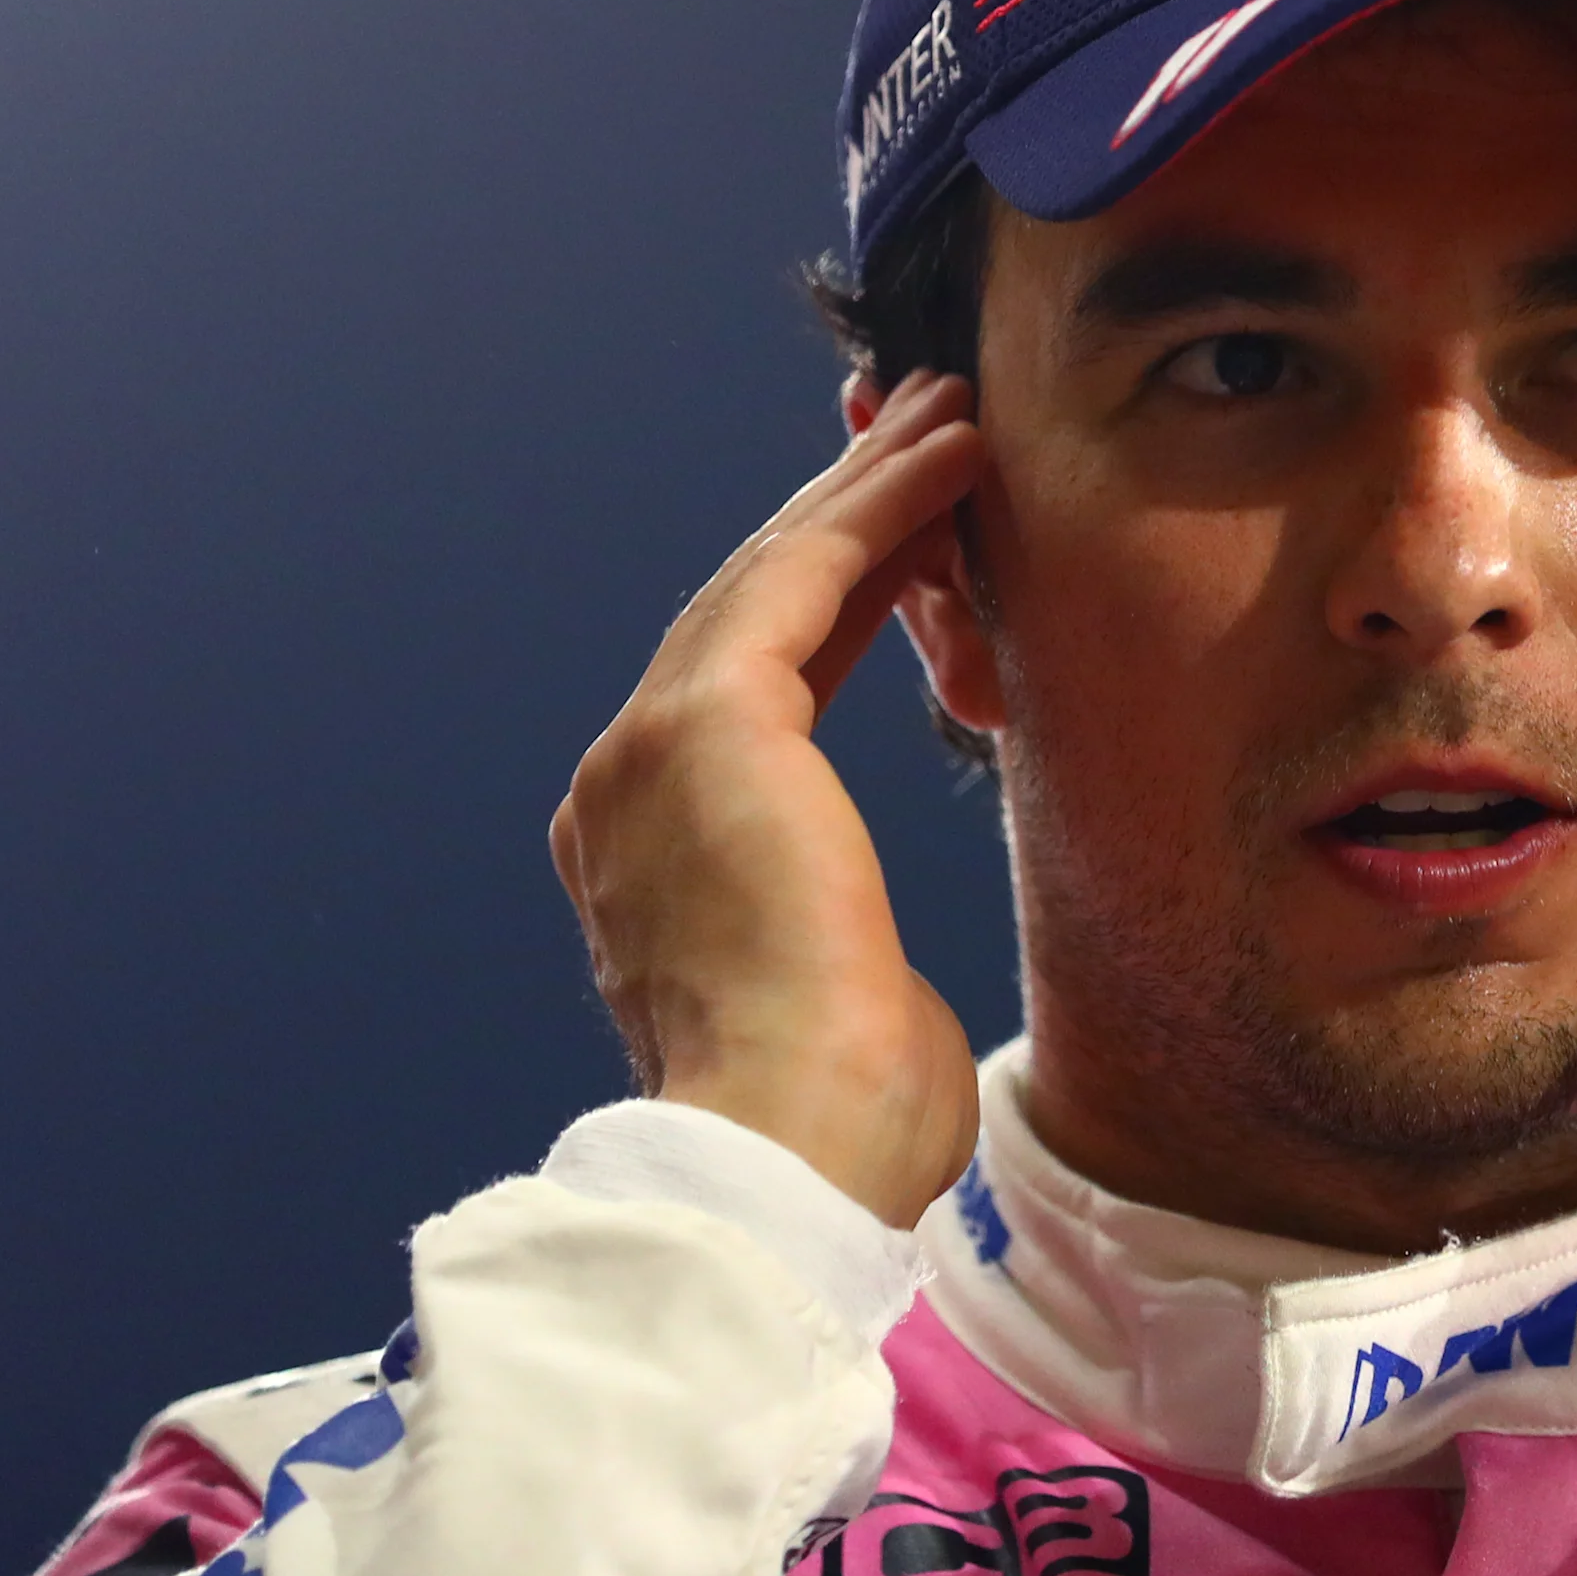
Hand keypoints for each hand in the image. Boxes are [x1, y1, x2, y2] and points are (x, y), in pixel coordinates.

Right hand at [547, 370, 987, 1227]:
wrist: (785, 1160)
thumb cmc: (838, 1133)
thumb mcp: (835, 1009)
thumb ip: (832, 952)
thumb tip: (868, 977)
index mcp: (646, 861)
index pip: (753, 692)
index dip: (836, 602)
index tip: (912, 539)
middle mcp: (623, 789)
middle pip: (749, 611)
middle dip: (843, 513)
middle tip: (923, 430)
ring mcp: (650, 748)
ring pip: (776, 575)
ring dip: (871, 487)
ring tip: (953, 415)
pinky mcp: (706, 722)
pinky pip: (807, 574)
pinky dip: (881, 505)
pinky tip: (951, 453)